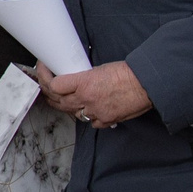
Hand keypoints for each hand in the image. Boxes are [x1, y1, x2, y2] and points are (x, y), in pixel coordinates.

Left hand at [36, 60, 151, 126]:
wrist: (147, 84)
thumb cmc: (128, 73)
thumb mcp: (100, 69)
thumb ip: (85, 79)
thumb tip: (78, 83)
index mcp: (84, 83)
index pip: (55, 85)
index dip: (46, 78)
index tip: (44, 71)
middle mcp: (87, 99)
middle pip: (59, 101)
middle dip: (49, 94)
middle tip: (47, 86)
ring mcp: (96, 112)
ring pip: (72, 113)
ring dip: (66, 106)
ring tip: (63, 99)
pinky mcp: (106, 120)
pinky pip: (90, 122)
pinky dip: (88, 117)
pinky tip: (87, 110)